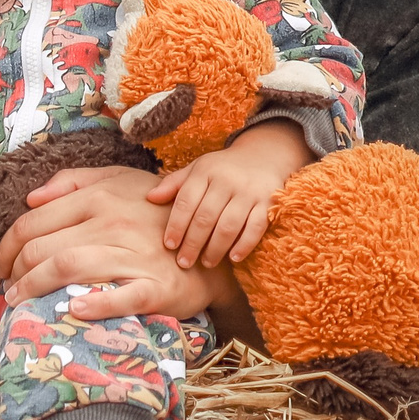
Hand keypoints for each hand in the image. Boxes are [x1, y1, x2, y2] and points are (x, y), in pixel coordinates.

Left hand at [0, 165, 215, 318]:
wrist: (210, 245)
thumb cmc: (156, 213)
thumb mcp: (119, 181)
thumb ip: (73, 182)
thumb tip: (31, 197)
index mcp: (99, 197)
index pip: (34, 222)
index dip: (8, 246)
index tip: (2, 265)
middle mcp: (112, 223)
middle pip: (43, 248)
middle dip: (15, 272)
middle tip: (7, 289)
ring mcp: (134, 255)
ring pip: (68, 268)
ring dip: (34, 289)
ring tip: (19, 303)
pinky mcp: (156, 287)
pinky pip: (119, 297)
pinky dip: (92, 306)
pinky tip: (71, 311)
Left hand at [159, 121, 313, 266]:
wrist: (264, 156)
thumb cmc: (223, 168)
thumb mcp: (198, 169)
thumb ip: (174, 184)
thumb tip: (149, 198)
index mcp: (206, 171)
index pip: (186, 201)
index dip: (176, 225)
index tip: (169, 245)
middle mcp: (227, 181)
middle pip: (205, 217)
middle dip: (192, 243)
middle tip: (183, 262)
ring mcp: (249, 192)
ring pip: (229, 225)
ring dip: (215, 248)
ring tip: (206, 263)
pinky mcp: (268, 202)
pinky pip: (256, 227)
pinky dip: (244, 245)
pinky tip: (233, 258)